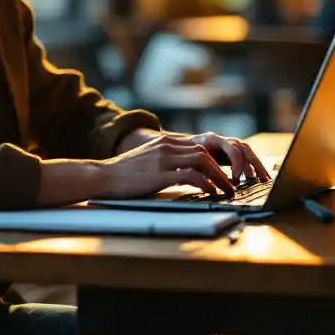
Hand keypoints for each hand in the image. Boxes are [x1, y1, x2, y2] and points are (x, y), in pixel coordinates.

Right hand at [95, 135, 235, 198]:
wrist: (102, 176)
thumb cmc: (123, 174)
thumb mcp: (147, 160)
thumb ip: (165, 161)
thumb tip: (185, 174)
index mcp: (164, 142)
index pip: (197, 146)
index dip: (215, 160)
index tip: (224, 173)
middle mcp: (166, 146)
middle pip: (204, 152)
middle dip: (222, 168)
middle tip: (232, 183)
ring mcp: (163, 159)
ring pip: (202, 160)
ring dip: (218, 176)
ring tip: (226, 189)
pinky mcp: (159, 174)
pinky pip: (191, 176)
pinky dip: (205, 183)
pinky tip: (210, 193)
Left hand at [183, 132, 270, 184]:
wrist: (171, 148)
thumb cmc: (177, 157)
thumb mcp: (185, 163)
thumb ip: (198, 171)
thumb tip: (210, 184)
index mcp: (210, 140)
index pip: (232, 148)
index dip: (237, 163)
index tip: (236, 179)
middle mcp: (220, 140)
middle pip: (244, 148)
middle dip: (254, 164)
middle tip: (260, 179)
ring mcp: (224, 146)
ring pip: (246, 152)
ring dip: (256, 165)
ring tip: (264, 180)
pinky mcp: (225, 153)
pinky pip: (242, 158)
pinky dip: (250, 167)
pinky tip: (256, 179)